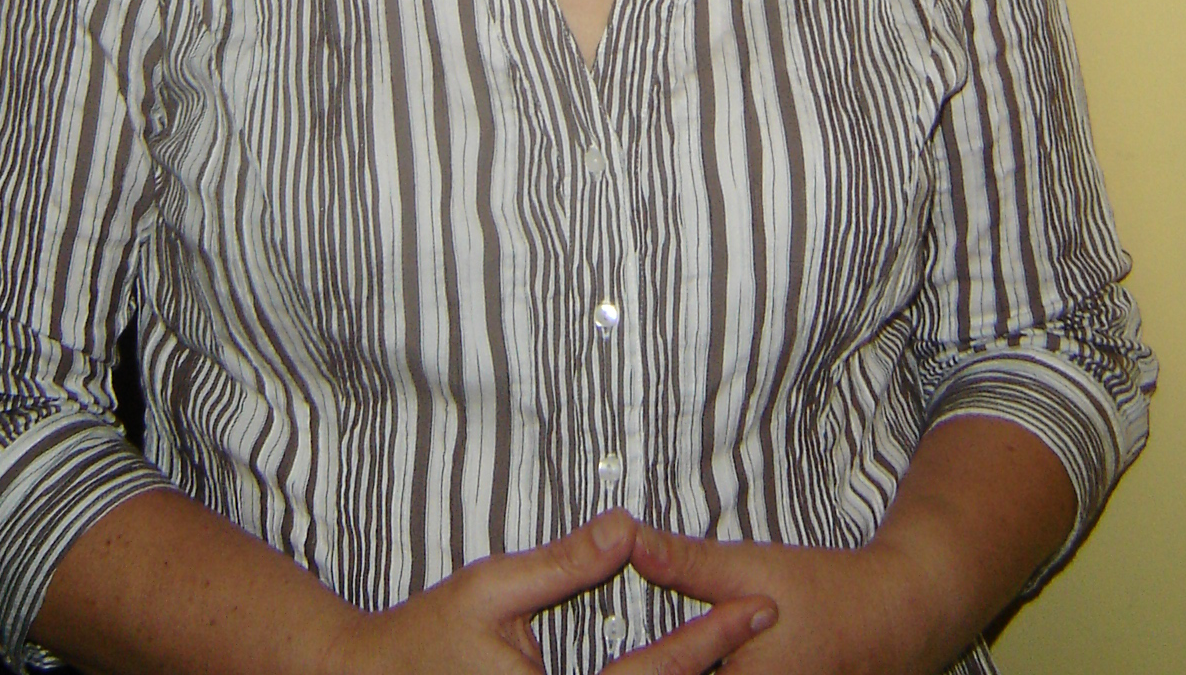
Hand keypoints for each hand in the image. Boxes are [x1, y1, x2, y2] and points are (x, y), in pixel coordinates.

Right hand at [360, 512, 777, 674]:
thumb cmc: (422, 639)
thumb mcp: (493, 588)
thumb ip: (563, 563)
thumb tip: (625, 526)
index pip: (657, 674)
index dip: (711, 636)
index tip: (757, 605)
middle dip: (711, 663)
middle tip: (763, 620)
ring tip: (731, 638)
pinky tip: (674, 664)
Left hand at [628, 529, 955, 674]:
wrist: (893, 617)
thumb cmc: (822, 592)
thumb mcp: (749, 567)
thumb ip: (686, 563)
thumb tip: (629, 541)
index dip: (640, 669)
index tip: (619, 662)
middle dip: (664, 665)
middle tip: (634, 657)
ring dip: (691, 666)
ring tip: (665, 657)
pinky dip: (718, 671)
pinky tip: (710, 658)